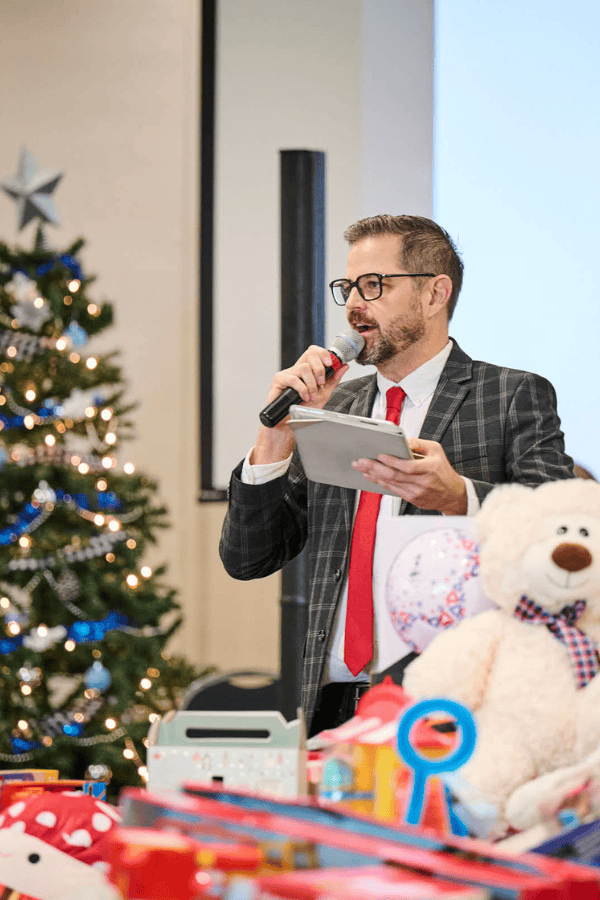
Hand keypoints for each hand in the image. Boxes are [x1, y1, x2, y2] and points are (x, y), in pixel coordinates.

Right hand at [252, 346, 348, 464]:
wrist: (291, 423)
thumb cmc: (304, 410)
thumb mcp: (323, 394)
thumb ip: (333, 380)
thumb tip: (343, 367)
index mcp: (307, 371)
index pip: (314, 352)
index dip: (323, 354)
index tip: (330, 364)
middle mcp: (296, 369)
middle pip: (309, 353)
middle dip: (320, 368)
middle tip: (321, 383)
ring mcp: (287, 374)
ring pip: (304, 367)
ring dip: (311, 384)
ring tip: (311, 395)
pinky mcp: (278, 380)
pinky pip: (293, 378)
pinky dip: (302, 389)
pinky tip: (303, 397)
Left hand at [351, 437, 467, 513]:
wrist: (451, 494)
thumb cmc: (443, 471)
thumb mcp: (436, 450)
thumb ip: (418, 444)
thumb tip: (403, 440)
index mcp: (430, 468)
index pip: (408, 466)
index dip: (392, 461)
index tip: (380, 455)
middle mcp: (422, 481)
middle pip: (394, 475)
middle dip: (375, 467)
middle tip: (362, 461)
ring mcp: (416, 492)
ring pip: (391, 483)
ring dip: (373, 475)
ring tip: (362, 467)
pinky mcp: (411, 498)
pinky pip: (392, 490)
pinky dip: (380, 482)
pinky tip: (371, 476)